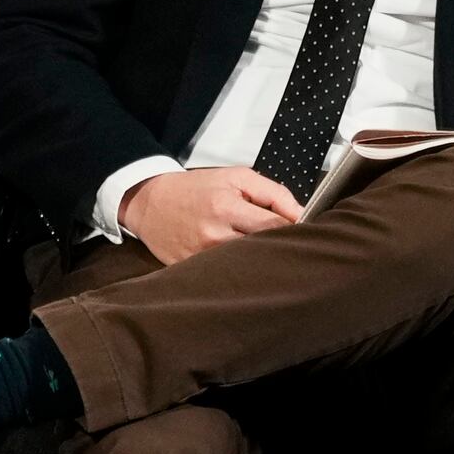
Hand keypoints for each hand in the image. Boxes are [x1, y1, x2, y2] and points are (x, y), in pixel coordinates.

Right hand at [119, 165, 303, 268]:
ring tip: (264, 255)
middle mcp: (213, 236)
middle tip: (290, 247)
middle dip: (280, 248)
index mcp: (226, 207)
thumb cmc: (196, 189)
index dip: (294, 230)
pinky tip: (241, 265)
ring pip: (248, 267)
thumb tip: (302, 215)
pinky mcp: (191, 271)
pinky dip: (238, 271)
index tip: (303, 232)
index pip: (275, 227)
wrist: (150, 203)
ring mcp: (200, 257)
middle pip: (264, 251)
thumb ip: (273, 193)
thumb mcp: (236, 177)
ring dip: (260, 261)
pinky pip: (225, 276)